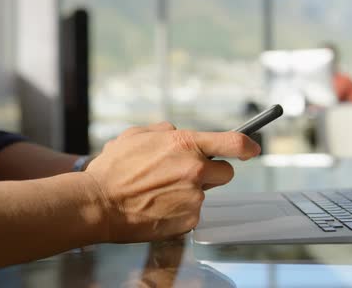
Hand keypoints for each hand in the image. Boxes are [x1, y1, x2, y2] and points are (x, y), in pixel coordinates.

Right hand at [84, 122, 260, 242]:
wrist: (98, 203)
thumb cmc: (113, 169)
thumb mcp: (136, 134)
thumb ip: (164, 130)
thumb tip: (176, 132)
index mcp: (185, 144)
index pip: (233, 142)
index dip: (248, 145)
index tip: (252, 149)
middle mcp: (195, 170)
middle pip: (225, 172)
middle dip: (210, 173)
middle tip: (185, 174)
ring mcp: (193, 197)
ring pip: (204, 194)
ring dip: (189, 192)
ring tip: (159, 192)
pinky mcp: (188, 220)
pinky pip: (192, 212)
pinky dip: (179, 210)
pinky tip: (158, 206)